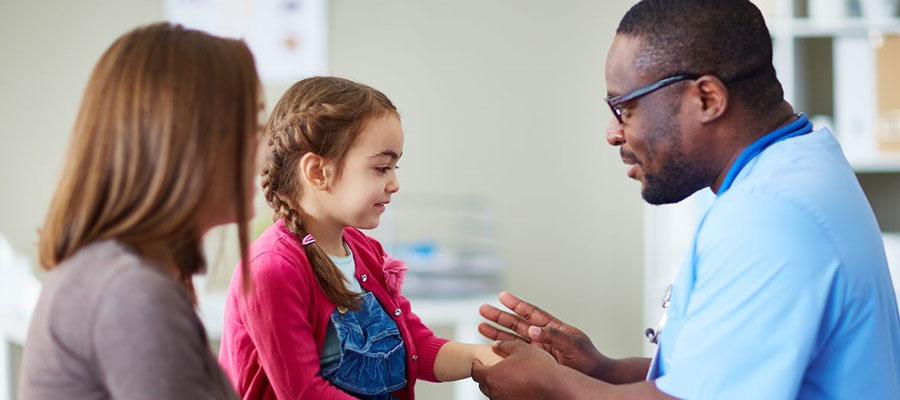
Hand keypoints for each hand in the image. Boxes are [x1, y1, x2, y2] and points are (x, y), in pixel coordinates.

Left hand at [471, 340, 559, 399]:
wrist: (556, 387)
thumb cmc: (539, 367)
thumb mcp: (521, 348)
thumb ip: (505, 346)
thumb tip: (496, 345)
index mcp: (492, 375)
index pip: (475, 371)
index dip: (477, 364)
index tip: (480, 361)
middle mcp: (495, 391)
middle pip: (483, 384)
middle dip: (486, 375)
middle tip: (493, 368)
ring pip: (494, 393)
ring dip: (497, 385)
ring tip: (506, 377)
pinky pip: (505, 398)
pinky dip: (507, 393)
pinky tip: (517, 386)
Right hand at [478, 291, 607, 378]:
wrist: (594, 376)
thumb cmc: (589, 359)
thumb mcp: (573, 343)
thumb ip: (553, 335)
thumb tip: (532, 329)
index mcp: (553, 327)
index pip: (531, 313)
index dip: (516, 304)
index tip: (502, 296)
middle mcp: (543, 337)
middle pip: (517, 324)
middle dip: (500, 317)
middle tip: (483, 309)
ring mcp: (538, 350)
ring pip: (513, 339)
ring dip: (497, 332)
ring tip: (481, 326)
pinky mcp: (536, 362)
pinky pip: (516, 354)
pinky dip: (504, 351)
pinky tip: (492, 347)